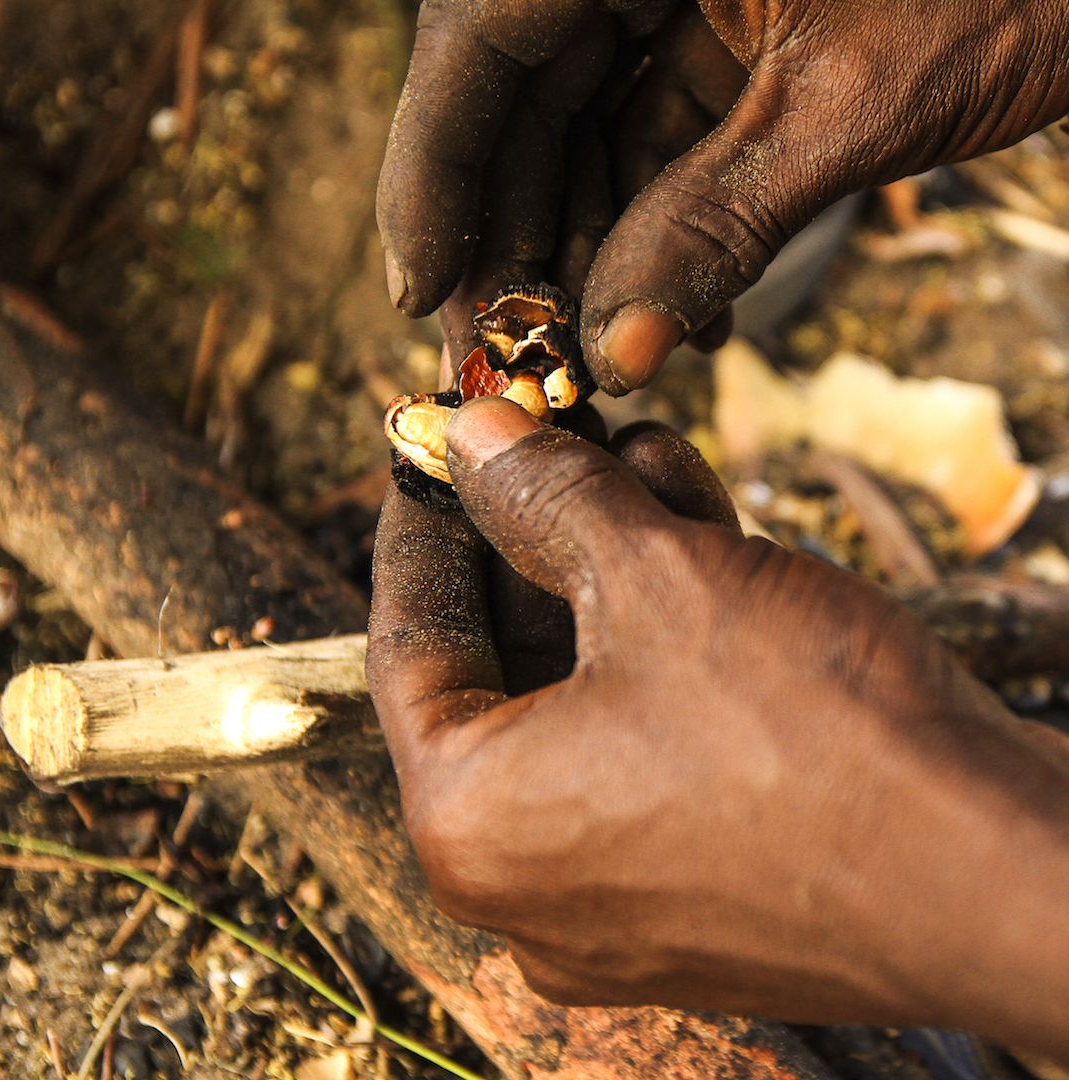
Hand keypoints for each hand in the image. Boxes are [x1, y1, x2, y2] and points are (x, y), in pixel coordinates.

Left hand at [368, 397, 1068, 1061]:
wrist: (1009, 875)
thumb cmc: (817, 740)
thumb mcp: (657, 578)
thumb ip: (546, 498)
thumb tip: (478, 439)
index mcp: (472, 826)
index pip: (409, 646)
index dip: (425, 523)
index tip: (437, 449)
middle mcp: (531, 876)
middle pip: (504, 661)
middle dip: (534, 530)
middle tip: (544, 435)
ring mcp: (619, 884)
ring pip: (585, 684)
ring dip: (611, 563)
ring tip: (630, 449)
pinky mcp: (701, 872)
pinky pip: (648, 727)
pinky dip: (663, 630)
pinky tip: (688, 517)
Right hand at [377, 0, 1068, 390]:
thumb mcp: (850, 104)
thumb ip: (714, 225)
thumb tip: (615, 354)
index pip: (479, 39)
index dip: (431, 173)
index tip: (414, 291)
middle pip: (521, 97)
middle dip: (508, 236)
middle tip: (500, 356)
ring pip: (582, 128)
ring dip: (575, 249)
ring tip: (575, 356)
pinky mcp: (727, 27)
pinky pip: (652, 136)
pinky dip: (643, 226)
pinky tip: (647, 310)